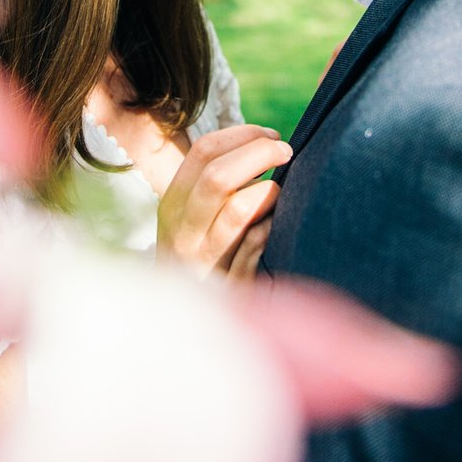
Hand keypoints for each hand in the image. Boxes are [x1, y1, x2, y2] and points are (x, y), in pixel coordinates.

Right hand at [157, 124, 290, 276]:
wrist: (178, 325)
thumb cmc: (199, 257)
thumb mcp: (191, 219)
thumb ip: (216, 184)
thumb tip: (266, 143)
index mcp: (173, 201)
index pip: (204, 150)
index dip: (244, 135)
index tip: (272, 135)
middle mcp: (182, 229)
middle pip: (218, 175)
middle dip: (260, 153)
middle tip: (287, 152)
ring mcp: (202, 260)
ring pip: (239, 210)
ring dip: (269, 192)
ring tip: (282, 192)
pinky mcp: (226, 286)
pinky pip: (256, 247)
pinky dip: (272, 228)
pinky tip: (278, 225)